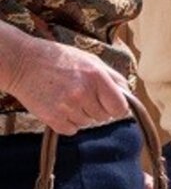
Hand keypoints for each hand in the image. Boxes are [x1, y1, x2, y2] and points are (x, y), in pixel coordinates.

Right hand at [5, 32, 130, 134]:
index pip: (120, 107)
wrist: (25, 63)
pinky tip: (61, 105)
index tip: (113, 106)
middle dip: (98, 108)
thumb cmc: (60, 59)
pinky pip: (72, 130)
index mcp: (97, 76)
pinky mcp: (53, 119)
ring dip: (82, 114)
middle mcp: (84, 93)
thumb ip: (112, 76)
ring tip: (69, 96)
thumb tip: (127, 93)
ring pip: (88, 123)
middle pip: (104, 117)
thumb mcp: (90, 60)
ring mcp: (68, 107)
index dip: (118, 108)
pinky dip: (68, 122)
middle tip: (85, 94)